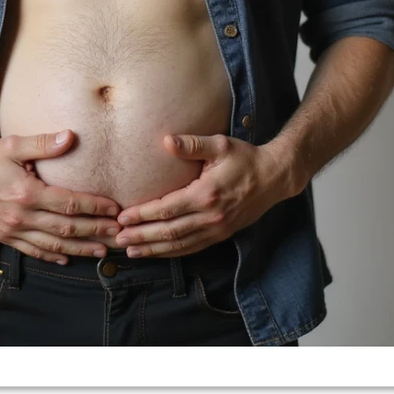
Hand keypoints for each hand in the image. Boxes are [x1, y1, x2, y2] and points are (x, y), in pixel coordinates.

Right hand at [0, 129, 121, 264]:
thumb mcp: (13, 145)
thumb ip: (43, 143)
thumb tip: (71, 137)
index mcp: (27, 193)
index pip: (69, 202)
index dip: (94, 207)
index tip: (113, 208)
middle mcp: (21, 216)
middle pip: (66, 228)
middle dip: (94, 231)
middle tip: (116, 233)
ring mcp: (13, 230)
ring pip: (53, 244)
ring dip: (79, 249)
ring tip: (101, 251)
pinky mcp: (4, 236)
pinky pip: (32, 250)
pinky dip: (51, 255)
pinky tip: (66, 258)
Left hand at [114, 134, 297, 256]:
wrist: (274, 177)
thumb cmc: (245, 158)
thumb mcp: (221, 144)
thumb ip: (192, 144)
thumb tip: (166, 141)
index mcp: (207, 194)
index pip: (167, 209)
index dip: (143, 215)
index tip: (123, 217)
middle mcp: (211, 217)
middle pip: (170, 232)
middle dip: (142, 237)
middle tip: (118, 239)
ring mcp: (217, 229)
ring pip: (180, 245)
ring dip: (154, 250)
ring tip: (132, 251)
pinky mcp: (222, 235)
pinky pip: (193, 247)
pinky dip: (173, 252)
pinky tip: (158, 252)